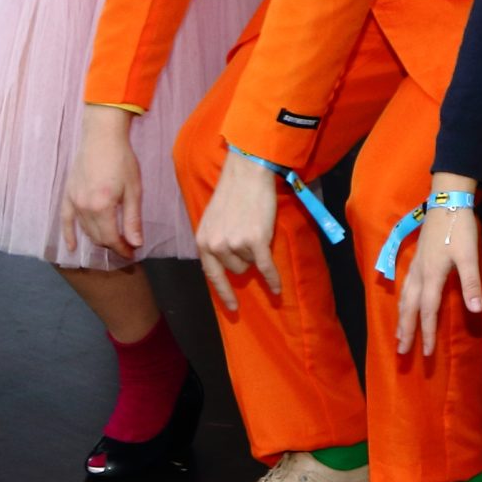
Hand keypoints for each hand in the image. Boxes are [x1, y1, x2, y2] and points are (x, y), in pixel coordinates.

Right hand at [61, 106, 144, 259]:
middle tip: (126, 246)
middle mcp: (84, 207)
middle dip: (112, 245)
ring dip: (97, 239)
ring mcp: (74, 201)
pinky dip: (68, 234)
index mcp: (102, 207)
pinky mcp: (68, 194)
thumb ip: (132, 219)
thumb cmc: (122, 159)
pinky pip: (65, 220)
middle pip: (97, 237)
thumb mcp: (133, 190)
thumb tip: (135, 243)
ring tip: (111, 241)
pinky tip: (72, 247)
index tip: (132, 253)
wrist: (102, 136)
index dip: (122, 249)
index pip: (110, 239)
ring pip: (85, 230)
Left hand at [197, 150, 283, 312]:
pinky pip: (265, 268)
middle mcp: (216, 245)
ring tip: (255, 227)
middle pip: (236, 270)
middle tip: (249, 234)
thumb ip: (216, 241)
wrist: (247, 173)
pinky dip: (273, 280)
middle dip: (245, 257)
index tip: (233, 307)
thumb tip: (227, 264)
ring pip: (250, 264)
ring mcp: (235, 244)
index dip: (223, 292)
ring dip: (256, 252)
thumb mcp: (213, 220)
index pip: (212, 275)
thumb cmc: (233, 193)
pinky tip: (277, 290)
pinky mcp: (255, 241)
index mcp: (203, 241)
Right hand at [396, 172, 481, 357]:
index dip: (427, 333)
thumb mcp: (469, 256)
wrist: (447, 202)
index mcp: (432, 276)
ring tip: (399, 335)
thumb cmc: (459, 229)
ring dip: (401, 318)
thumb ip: (471, 283)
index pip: (428, 311)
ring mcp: (416, 267)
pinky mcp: (417, 260)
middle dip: (406, 331)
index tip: (426, 353)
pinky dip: (403, 302)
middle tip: (401, 352)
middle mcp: (420, 274)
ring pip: (404, 298)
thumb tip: (475, 310)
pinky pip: (405, 288)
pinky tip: (404, 304)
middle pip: (410, 309)